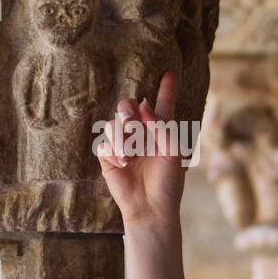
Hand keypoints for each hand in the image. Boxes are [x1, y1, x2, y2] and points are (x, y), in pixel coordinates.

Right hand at [97, 69, 184, 230]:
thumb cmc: (168, 182)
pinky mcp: (109, 157)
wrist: (151, 207)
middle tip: (131, 122)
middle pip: (128, 107)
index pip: (162, 104)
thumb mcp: (173, 152)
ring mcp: (123, 144)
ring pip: (113, 124)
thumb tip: (142, 104)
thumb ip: (161, 126)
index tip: (169, 71)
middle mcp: (141, 134)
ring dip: (121, 137)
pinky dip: (113, 150)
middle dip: (127, 111)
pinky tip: (122, 163)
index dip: (166, 88)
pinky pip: (105, 142)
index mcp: (161, 131)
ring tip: (128, 156)